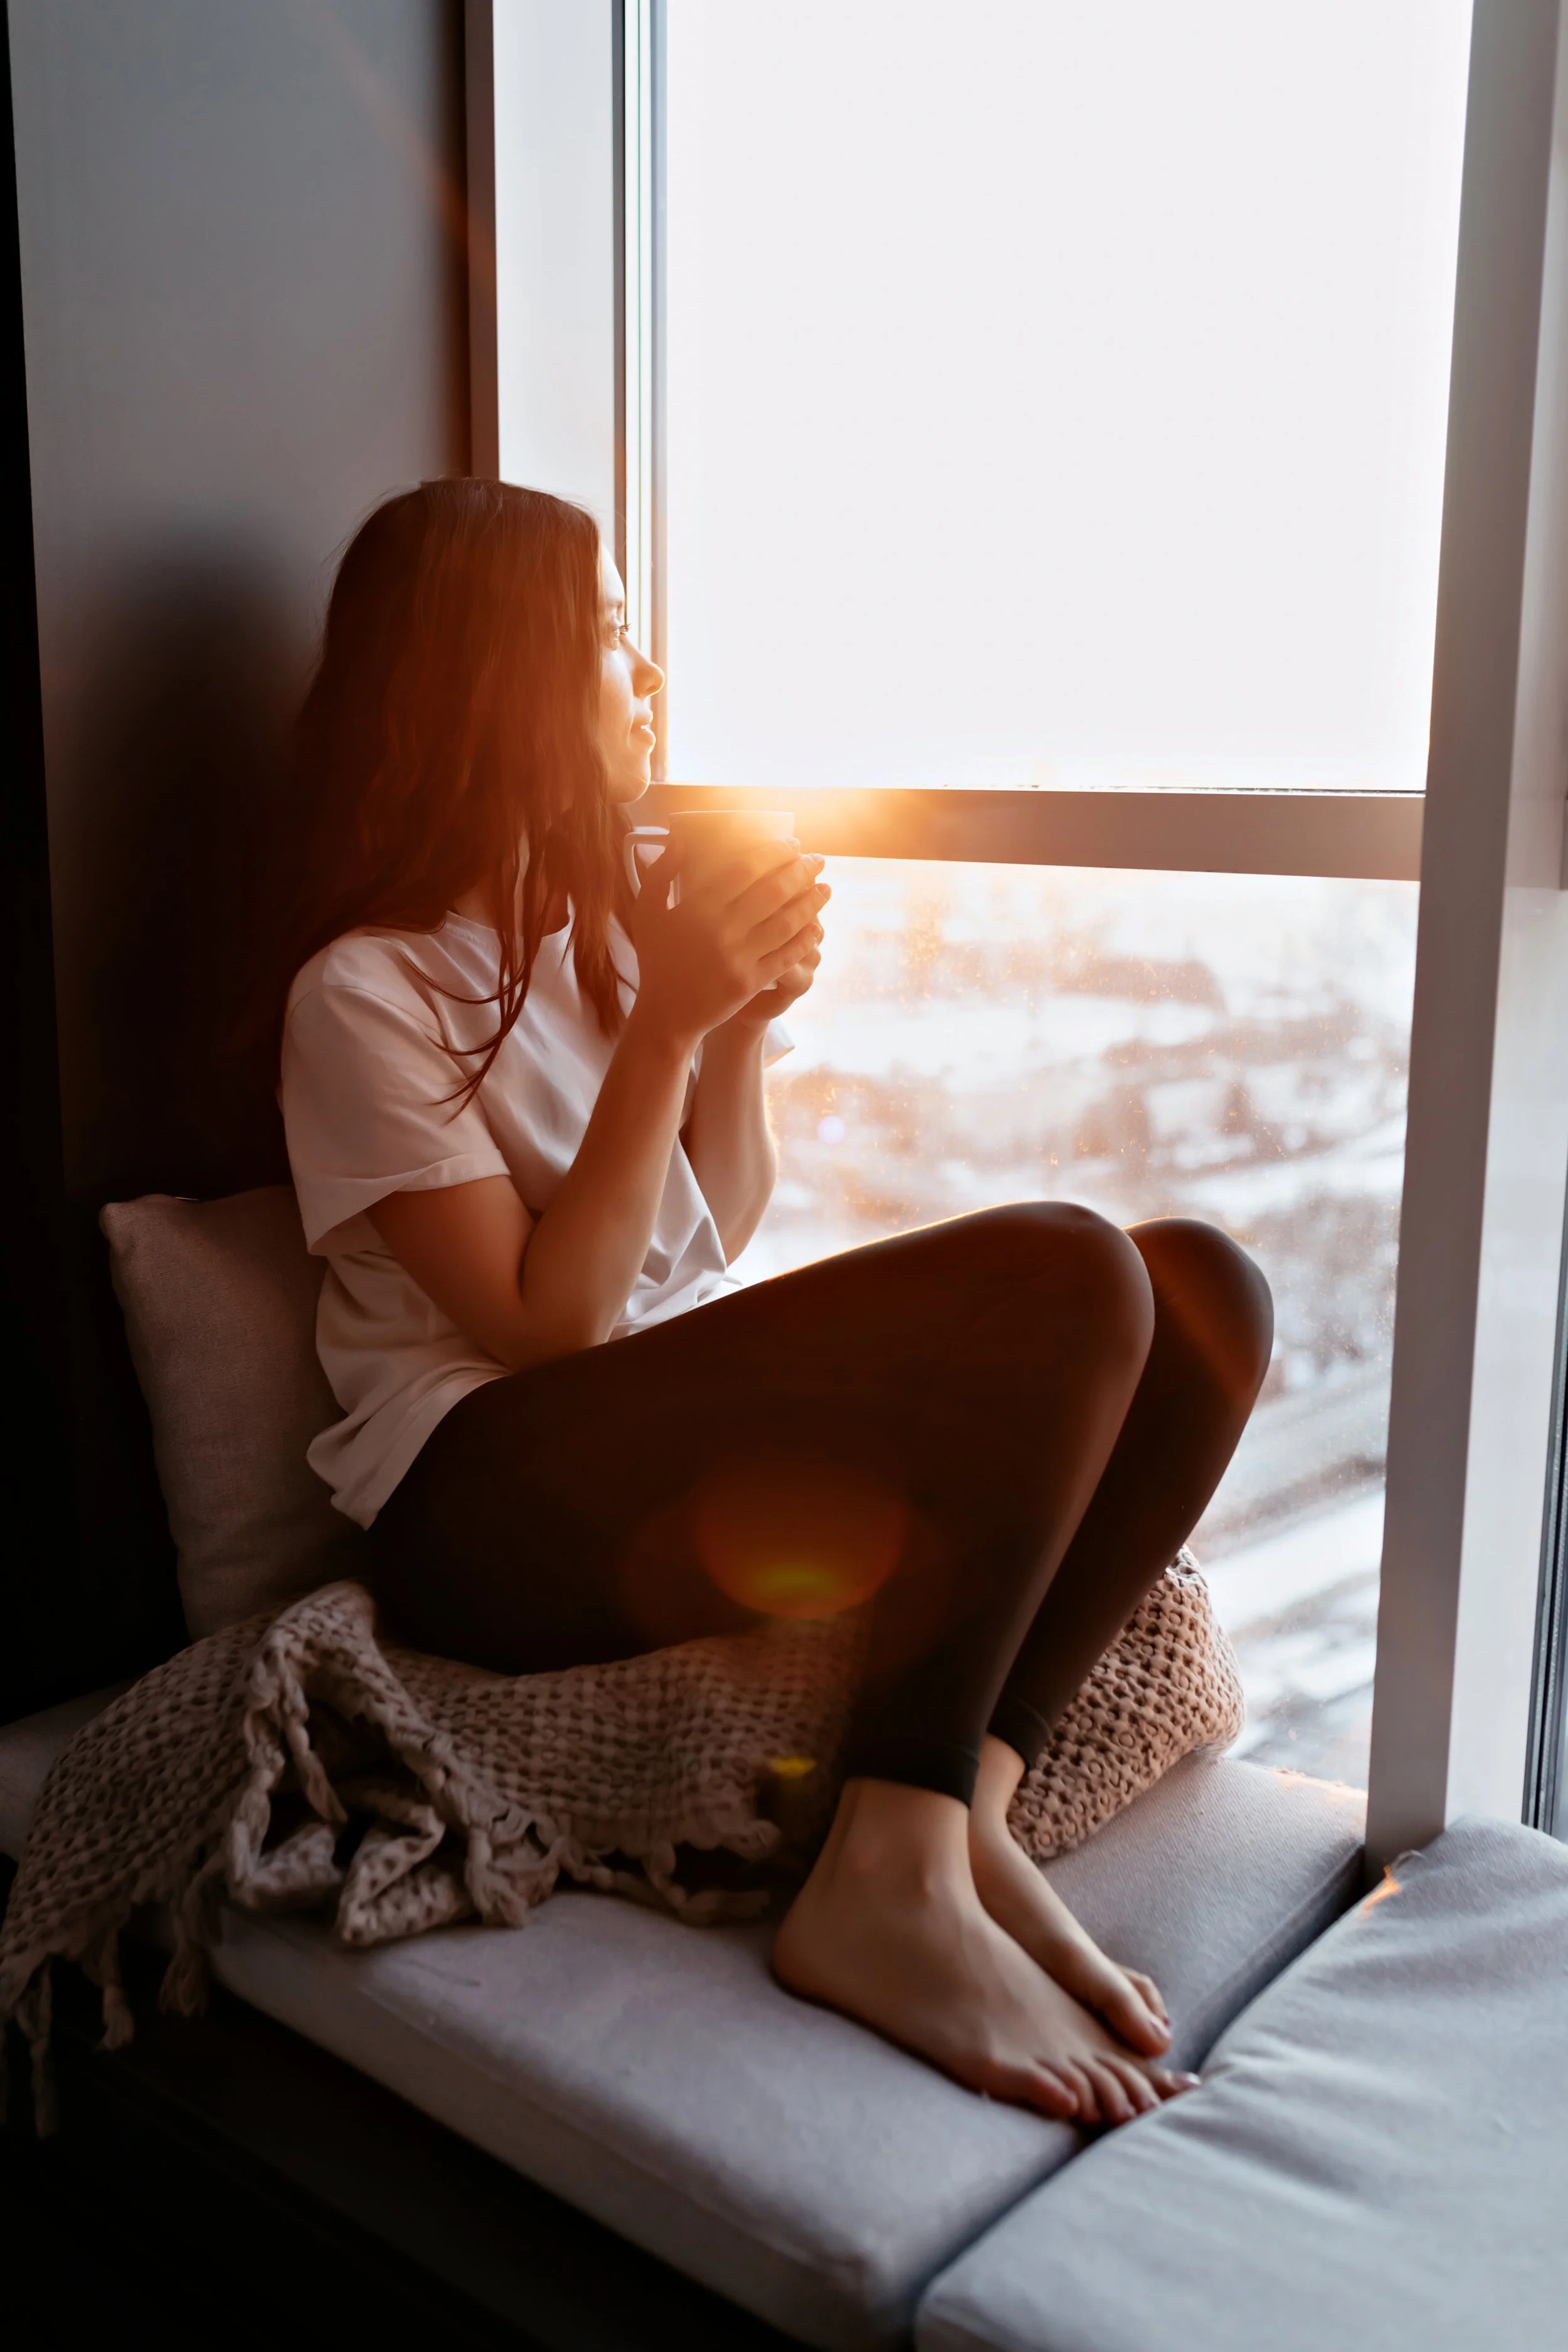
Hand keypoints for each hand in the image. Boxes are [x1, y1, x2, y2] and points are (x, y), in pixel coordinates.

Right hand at [628, 837, 829, 1047]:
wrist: (666, 1013)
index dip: (774, 853)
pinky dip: (804, 939)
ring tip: (826, 889)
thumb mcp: (647, 913)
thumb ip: (660, 874)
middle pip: (773, 892)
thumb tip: (680, 840)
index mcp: (697, 907)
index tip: (792, 844)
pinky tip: (817, 927)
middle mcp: (720, 930)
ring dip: (811, 903)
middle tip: (818, 860)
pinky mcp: (750, 982)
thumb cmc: (657, 959)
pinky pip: (785, 955)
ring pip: (786, 922)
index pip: (745, 870)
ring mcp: (737, 958)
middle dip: (801, 872)